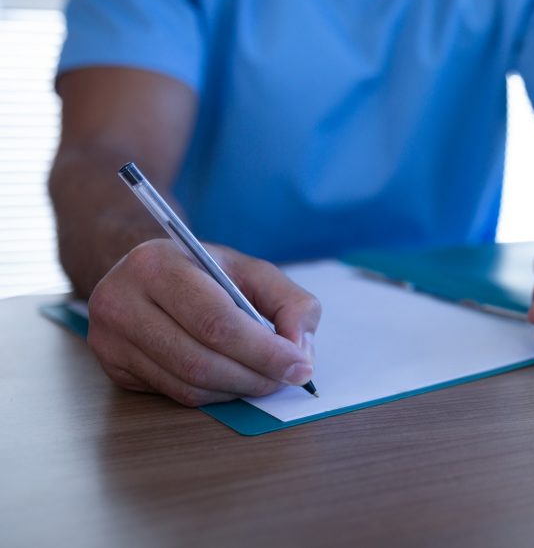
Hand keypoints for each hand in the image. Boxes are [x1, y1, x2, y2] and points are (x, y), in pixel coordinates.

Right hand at [87, 239, 320, 406]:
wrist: (142, 272)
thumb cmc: (204, 271)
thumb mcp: (250, 270)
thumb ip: (289, 302)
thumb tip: (299, 351)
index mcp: (156, 264)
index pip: (216, 321)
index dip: (263, 350)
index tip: (299, 365)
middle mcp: (120, 301)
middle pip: (200, 358)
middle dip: (254, 375)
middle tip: (287, 378)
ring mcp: (109, 338)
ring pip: (187, 384)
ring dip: (237, 390)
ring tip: (265, 379)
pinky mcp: (112, 368)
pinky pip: (174, 393)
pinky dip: (214, 394)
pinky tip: (234, 381)